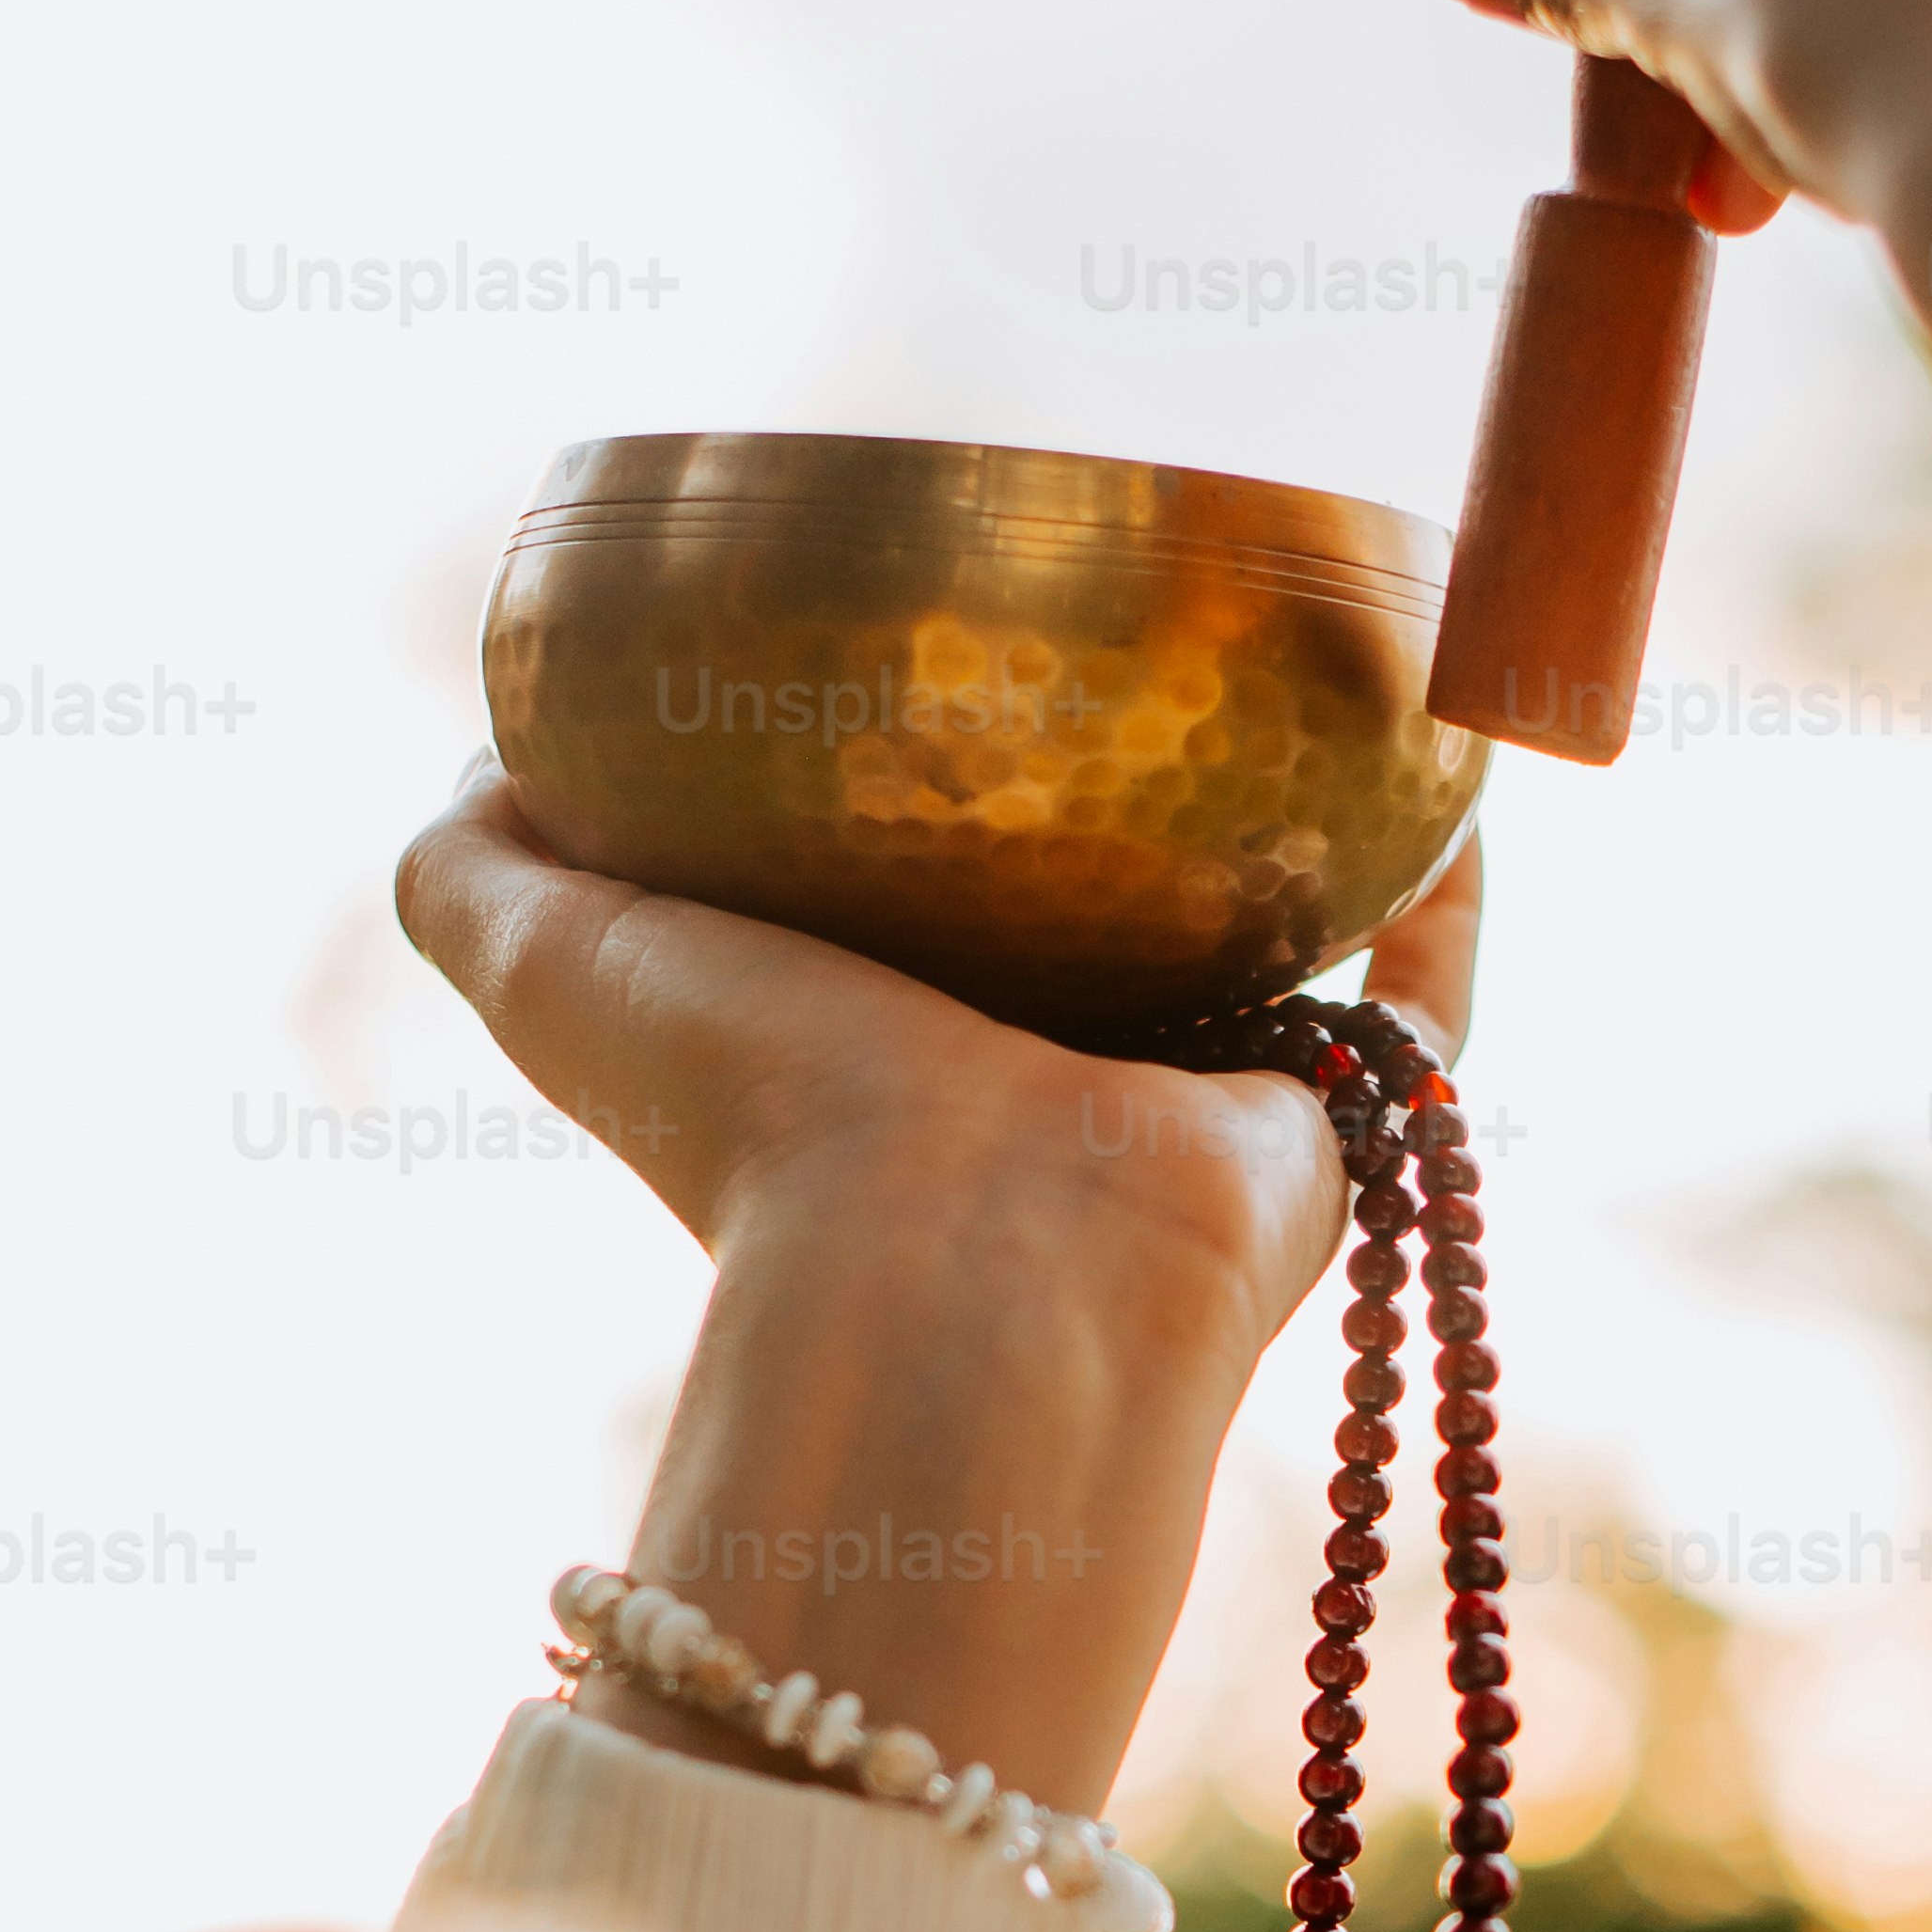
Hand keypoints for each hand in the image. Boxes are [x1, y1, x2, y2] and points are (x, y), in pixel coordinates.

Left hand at [395, 769, 1484, 1815]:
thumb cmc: (752, 1125)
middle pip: (1117, 923)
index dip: (935, 799)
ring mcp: (1206, 1108)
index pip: (927, 913)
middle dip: (1139, 812)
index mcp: (897, 1044)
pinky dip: (1450, 892)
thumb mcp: (553, 968)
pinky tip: (1451, 763)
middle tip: (1155, 650)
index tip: (941, 667)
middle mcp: (1054, 1081)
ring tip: (1335, 671)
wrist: (958, 1281)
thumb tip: (481, 763)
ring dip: (1314, 833)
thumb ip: (480, 871)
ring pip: (1285, 949)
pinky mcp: (1343, 1126)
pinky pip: (1427, 1003)